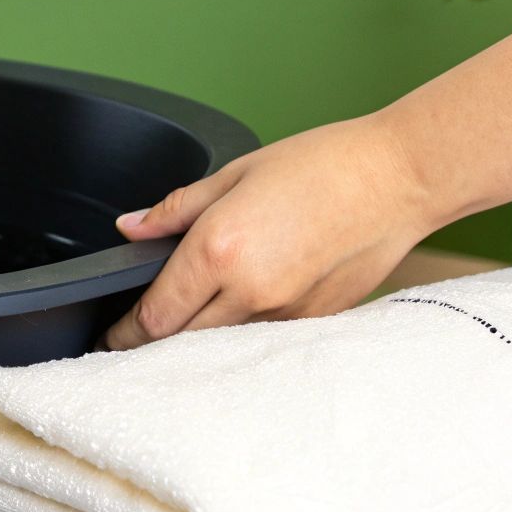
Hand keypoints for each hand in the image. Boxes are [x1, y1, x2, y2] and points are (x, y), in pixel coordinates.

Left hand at [101, 114, 435, 349]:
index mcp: (219, 248)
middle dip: (153, 342)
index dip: (124, 332)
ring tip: (186, 321)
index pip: (154, 315)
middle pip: (180, 341)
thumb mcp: (238, 173)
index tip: (112, 335)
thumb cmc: (324, 165)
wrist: (399, 179)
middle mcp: (249, 291)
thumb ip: (177, 208)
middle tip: (136, 335)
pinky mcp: (313, 321)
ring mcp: (284, 313)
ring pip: (220, 346)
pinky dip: (240, 332)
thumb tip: (131, 228)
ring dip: (197, 339)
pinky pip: (260, 338)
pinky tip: (239, 311)